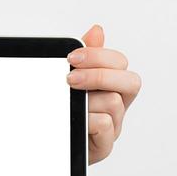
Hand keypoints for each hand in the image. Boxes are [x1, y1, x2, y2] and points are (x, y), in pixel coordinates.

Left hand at [67, 23, 141, 163]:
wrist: (45, 141)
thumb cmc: (61, 109)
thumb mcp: (68, 78)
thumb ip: (84, 56)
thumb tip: (97, 30)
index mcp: (111, 86)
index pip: (120, 63)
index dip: (99, 56)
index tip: (71, 58)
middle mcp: (117, 105)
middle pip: (131, 81)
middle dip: (99, 75)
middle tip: (70, 79)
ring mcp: (113, 126)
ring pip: (113, 102)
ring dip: (86, 101)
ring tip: (67, 105)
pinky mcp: (104, 146)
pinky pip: (104, 125)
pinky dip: (86, 119)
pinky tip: (73, 120)